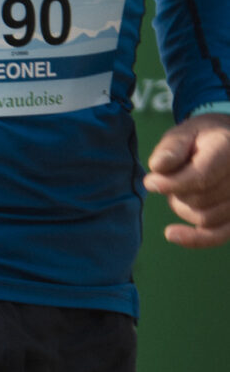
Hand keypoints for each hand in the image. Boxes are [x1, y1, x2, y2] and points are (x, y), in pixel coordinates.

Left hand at [145, 114, 229, 246]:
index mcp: (229, 149)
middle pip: (201, 200)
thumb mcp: (185, 132)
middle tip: (172, 176)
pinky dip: (196, 238)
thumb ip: (172, 148)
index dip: (172, 183)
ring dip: (184, 208)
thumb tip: (157, 166)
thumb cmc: (202, 139)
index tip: (150, 182)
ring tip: (182, 187)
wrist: (228, 144)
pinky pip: (219, 235)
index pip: (202, 177)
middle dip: (178, 192)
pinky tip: (171, 234)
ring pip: (206, 219)